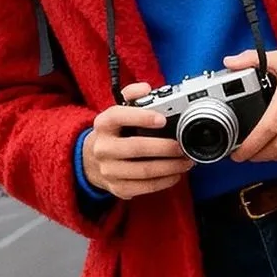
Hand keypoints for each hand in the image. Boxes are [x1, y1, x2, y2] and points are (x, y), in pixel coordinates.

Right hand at [80, 83, 192, 199]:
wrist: (91, 160)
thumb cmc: (113, 133)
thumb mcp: (117, 112)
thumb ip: (131, 95)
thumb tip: (145, 88)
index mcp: (104, 124)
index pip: (119, 116)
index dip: (141, 117)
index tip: (162, 119)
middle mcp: (103, 147)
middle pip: (136, 147)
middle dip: (164, 147)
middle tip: (182, 146)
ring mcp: (108, 170)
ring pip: (143, 170)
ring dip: (170, 167)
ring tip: (185, 161)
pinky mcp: (117, 187)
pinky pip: (144, 187)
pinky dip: (164, 181)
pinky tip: (175, 174)